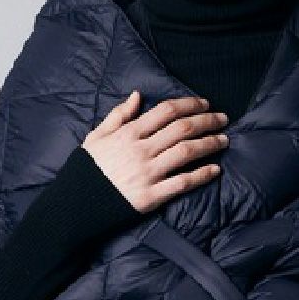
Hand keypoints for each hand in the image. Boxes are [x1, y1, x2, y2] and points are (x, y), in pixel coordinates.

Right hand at [82, 91, 229, 214]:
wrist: (75, 204)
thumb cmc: (87, 169)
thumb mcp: (96, 136)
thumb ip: (118, 115)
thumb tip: (137, 95)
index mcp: (129, 133)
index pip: (166, 111)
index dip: (190, 104)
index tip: (205, 103)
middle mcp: (141, 150)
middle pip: (182, 129)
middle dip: (207, 121)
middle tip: (223, 119)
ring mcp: (147, 173)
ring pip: (186, 152)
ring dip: (209, 144)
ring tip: (224, 140)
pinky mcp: (151, 196)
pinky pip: (182, 182)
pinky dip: (201, 175)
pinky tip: (215, 170)